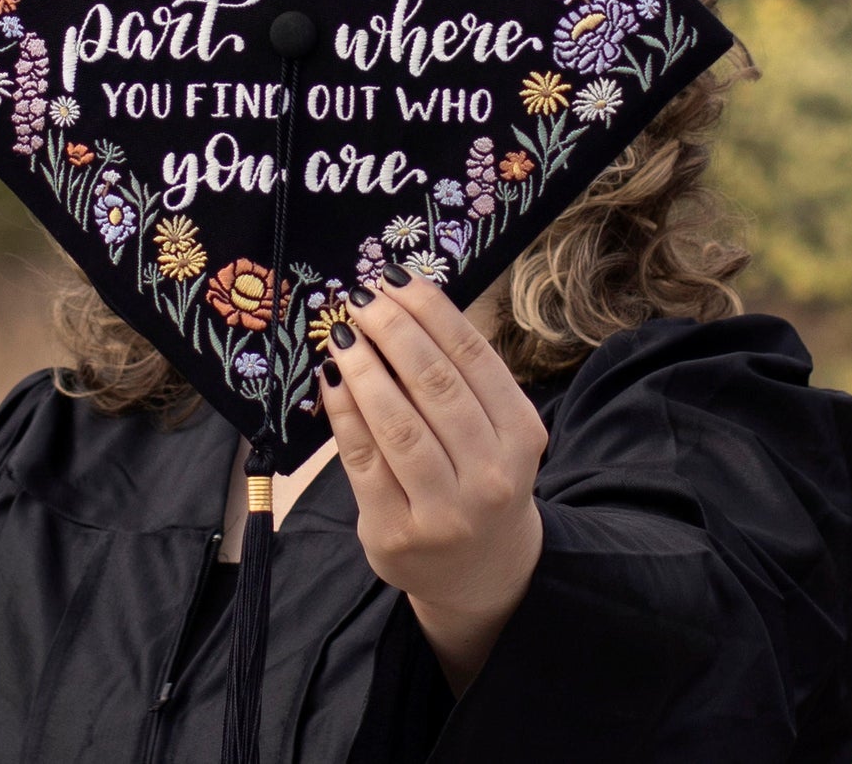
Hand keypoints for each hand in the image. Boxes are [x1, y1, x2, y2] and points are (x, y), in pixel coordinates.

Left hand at [319, 267, 548, 693]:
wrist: (482, 574)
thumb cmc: (480, 478)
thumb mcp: (493, 429)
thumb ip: (457, 376)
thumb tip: (398, 301)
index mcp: (520, 433)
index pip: (472, 354)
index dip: (429, 309)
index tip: (394, 277)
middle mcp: (491, 474)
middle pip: (435, 384)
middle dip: (392, 330)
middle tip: (360, 297)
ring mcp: (445, 511)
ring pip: (397, 424)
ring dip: (364, 368)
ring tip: (342, 333)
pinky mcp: (396, 534)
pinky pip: (362, 461)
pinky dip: (343, 414)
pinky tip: (331, 380)